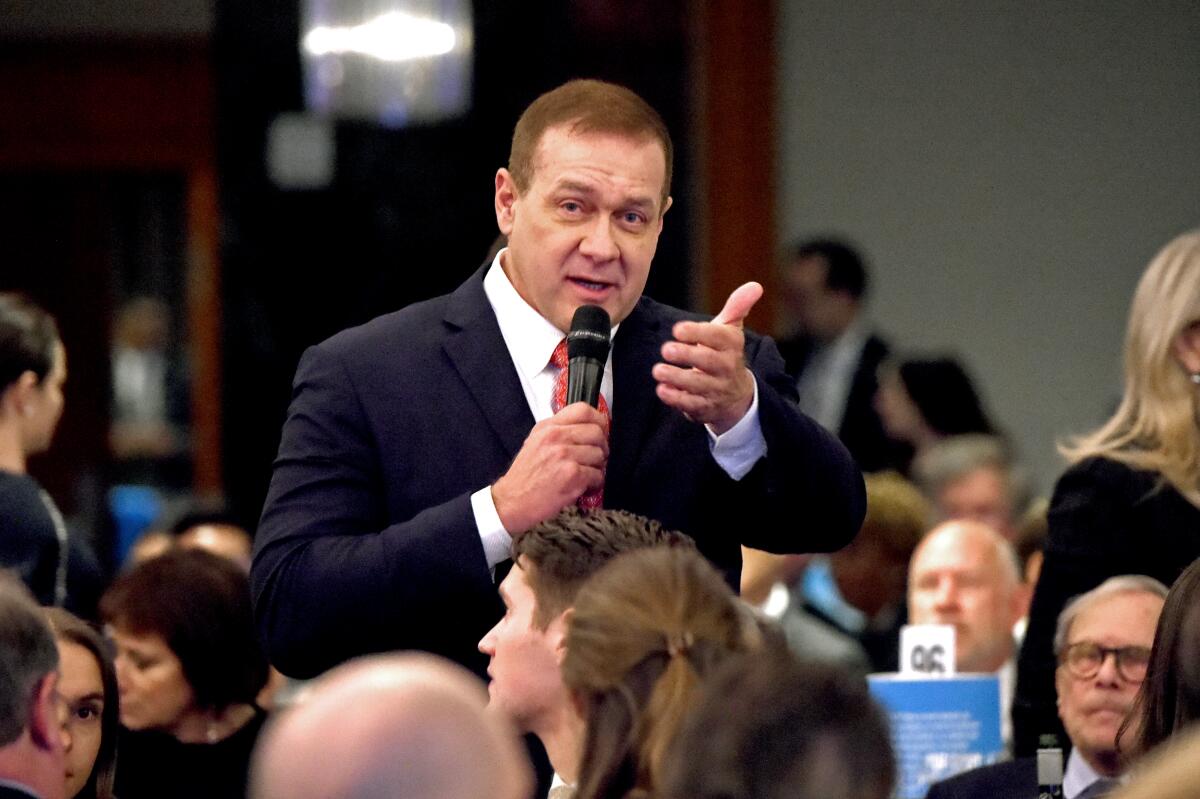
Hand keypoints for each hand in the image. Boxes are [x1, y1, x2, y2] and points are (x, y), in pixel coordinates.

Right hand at [491, 402, 608, 535]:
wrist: (512, 501)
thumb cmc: (525, 476)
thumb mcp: (535, 442)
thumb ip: (558, 431)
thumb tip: (586, 428)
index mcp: (548, 427)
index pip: (583, 410)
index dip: (599, 421)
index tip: (600, 431)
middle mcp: (556, 437)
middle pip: (597, 432)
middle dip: (601, 447)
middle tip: (594, 458)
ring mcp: (564, 455)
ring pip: (600, 454)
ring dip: (597, 468)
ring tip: (585, 475)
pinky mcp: (572, 475)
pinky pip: (598, 475)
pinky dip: (594, 484)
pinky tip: (583, 487)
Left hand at [652, 282, 762, 434]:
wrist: (736, 395)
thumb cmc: (725, 354)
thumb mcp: (731, 331)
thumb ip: (737, 307)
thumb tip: (755, 285)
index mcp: (732, 345)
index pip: (718, 337)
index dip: (698, 333)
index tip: (677, 329)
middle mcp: (727, 368)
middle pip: (709, 362)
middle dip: (687, 356)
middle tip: (666, 349)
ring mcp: (716, 389)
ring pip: (698, 384)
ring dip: (677, 378)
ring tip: (658, 370)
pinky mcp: (705, 407)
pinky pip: (691, 404)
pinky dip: (676, 398)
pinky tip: (663, 390)